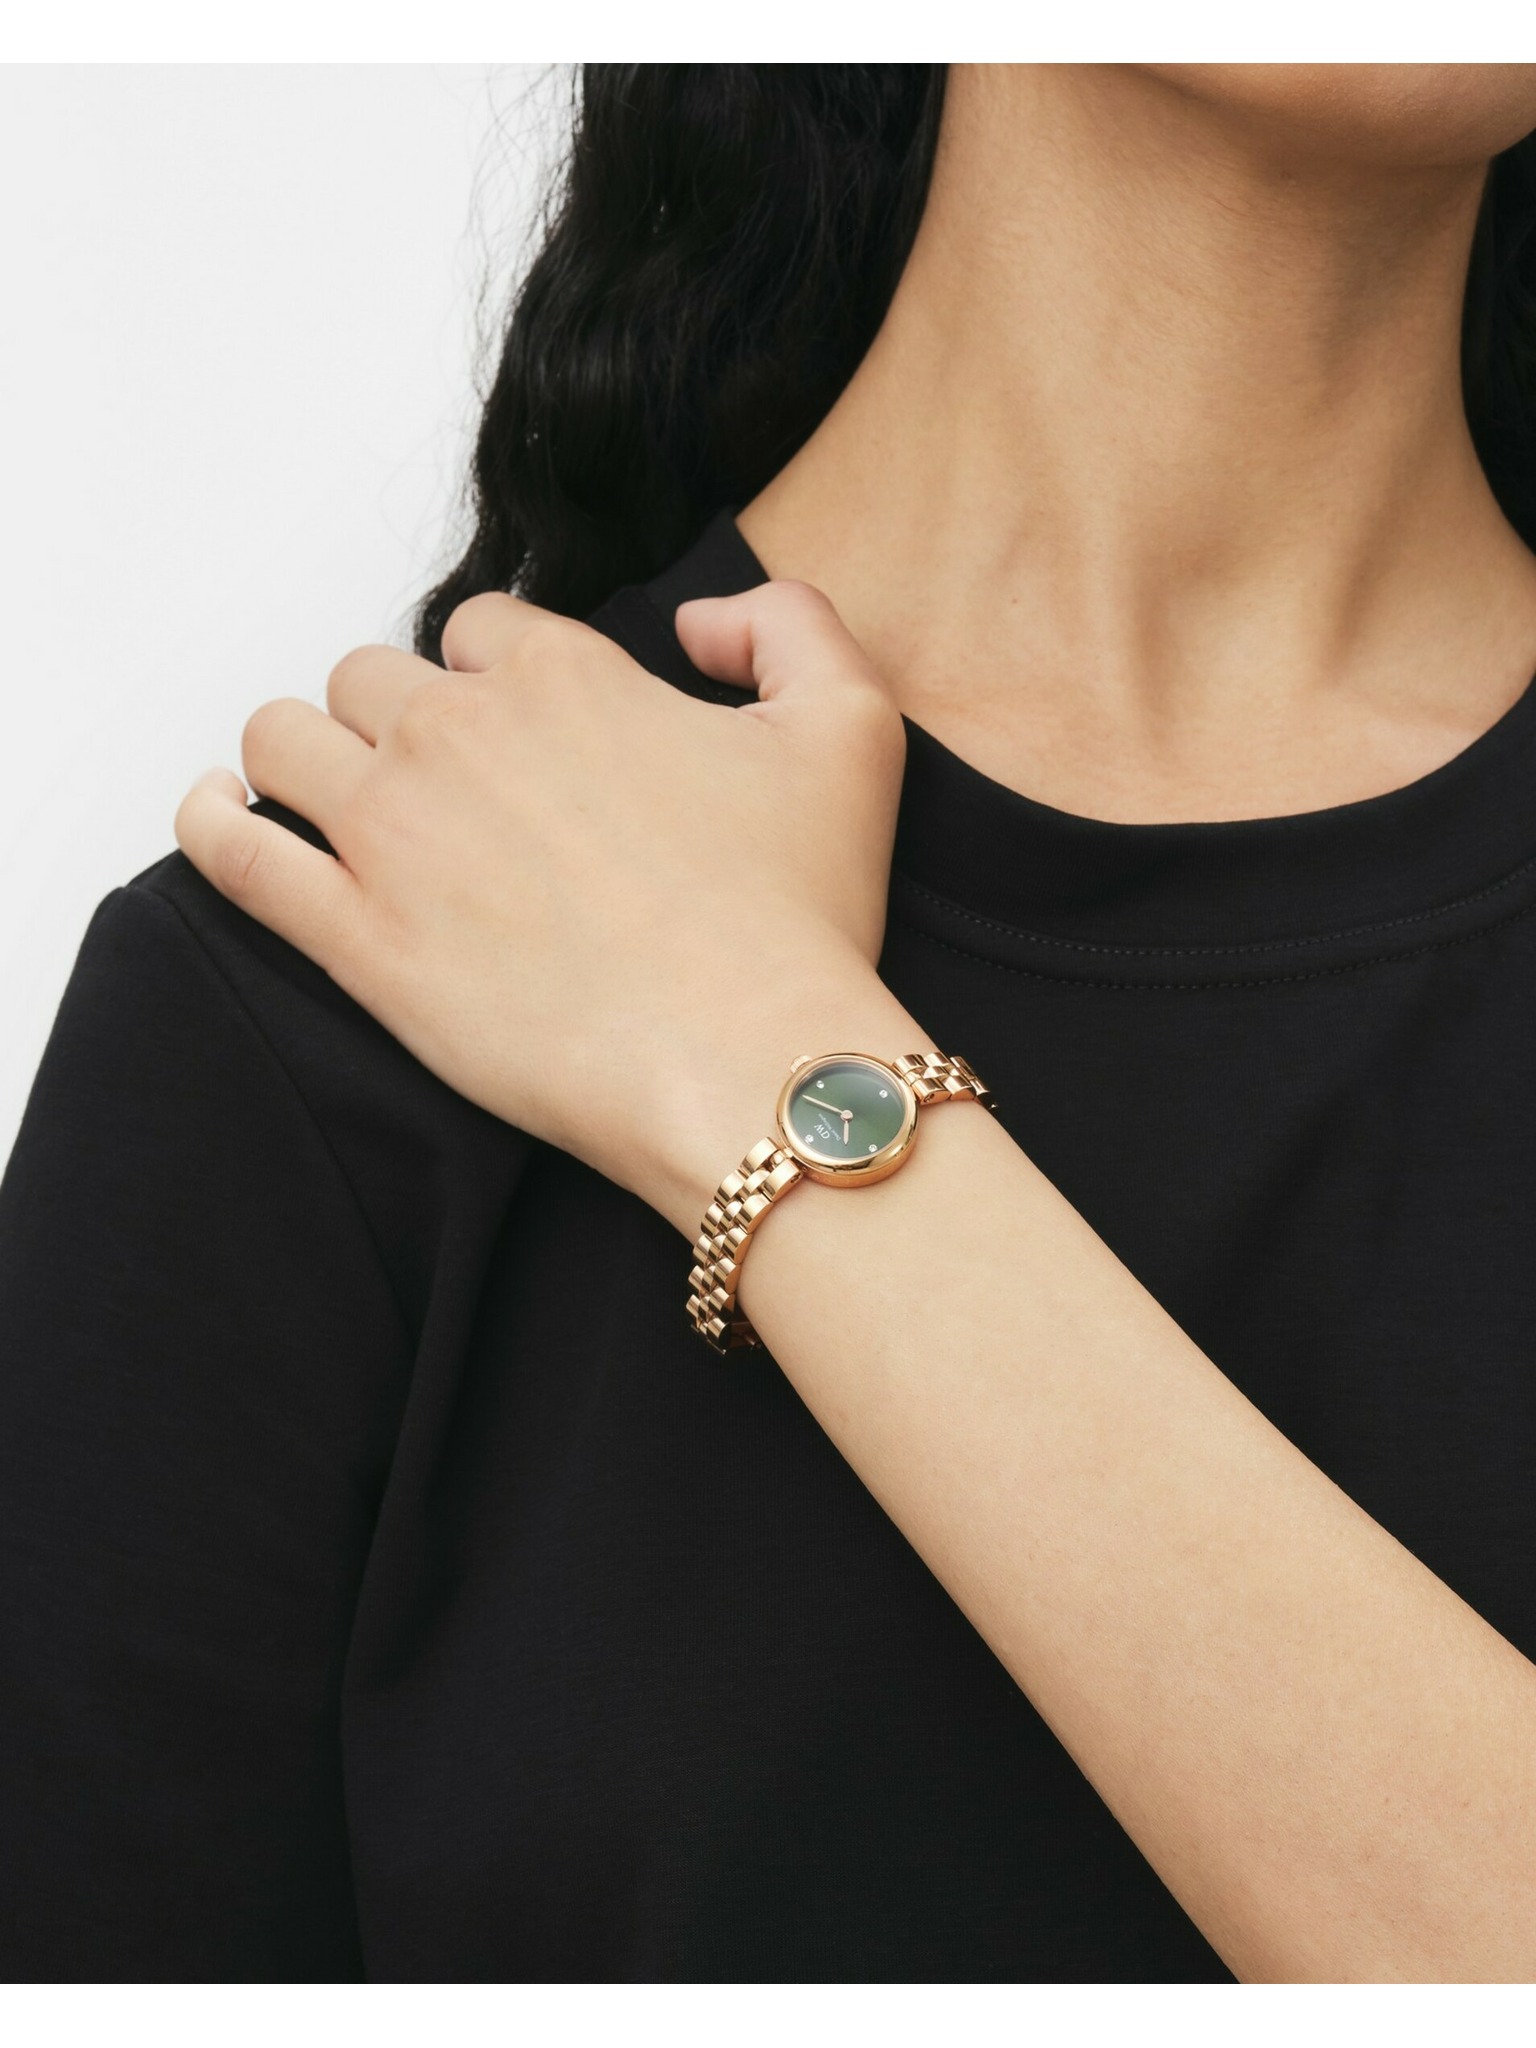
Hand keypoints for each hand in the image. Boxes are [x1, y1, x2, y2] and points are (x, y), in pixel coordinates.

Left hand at [175, 583, 918, 1232]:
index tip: (519, 734)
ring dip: (301, 751)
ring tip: (326, 791)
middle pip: (372, 677)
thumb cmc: (800, 916)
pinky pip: (237, 852)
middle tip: (438, 784)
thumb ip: (787, 622)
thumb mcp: (851, 727)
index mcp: (563, 676)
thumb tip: (698, 620)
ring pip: (286, 740)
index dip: (498, 674)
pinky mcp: (356, 939)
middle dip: (398, 714)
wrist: (751, 1064)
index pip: (482, 629)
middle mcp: (459, 733)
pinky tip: (215, 810)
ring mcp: (394, 834)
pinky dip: (210, 818)